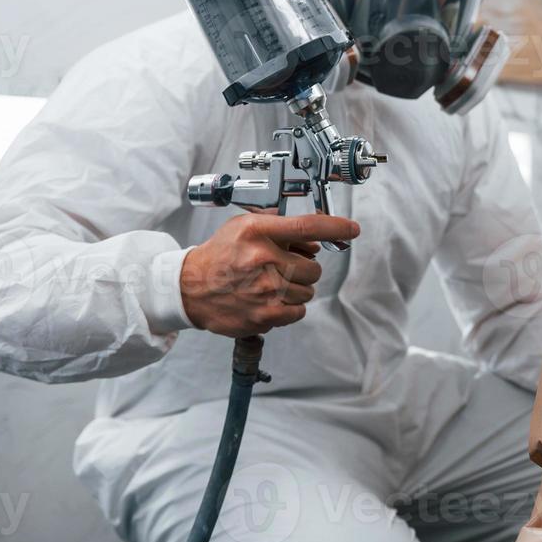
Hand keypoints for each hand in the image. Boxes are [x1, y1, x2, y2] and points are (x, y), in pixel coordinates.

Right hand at [180, 213, 358, 337]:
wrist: (190, 288)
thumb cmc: (220, 256)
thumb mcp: (245, 227)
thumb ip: (280, 228)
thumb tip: (315, 241)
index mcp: (258, 232)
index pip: (308, 227)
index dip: (335, 228)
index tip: (352, 230)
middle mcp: (263, 258)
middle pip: (313, 268)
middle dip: (304, 269)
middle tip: (283, 269)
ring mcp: (265, 288)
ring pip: (308, 291)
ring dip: (296, 289)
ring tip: (271, 285)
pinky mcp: (264, 314)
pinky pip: (299, 311)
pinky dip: (290, 307)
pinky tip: (270, 299)